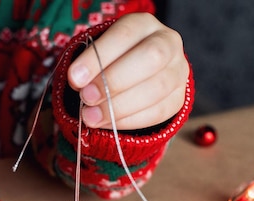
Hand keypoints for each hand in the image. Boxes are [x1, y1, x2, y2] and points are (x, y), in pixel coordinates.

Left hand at [68, 13, 188, 129]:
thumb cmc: (110, 60)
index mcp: (144, 24)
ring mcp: (178, 71)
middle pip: (151, 58)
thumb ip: (90, 64)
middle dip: (114, 81)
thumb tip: (80, 83)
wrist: (136, 75)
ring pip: (157, 89)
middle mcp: (168, 43)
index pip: (124, 35)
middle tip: (87, 97)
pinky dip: (129, 121)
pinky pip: (158, 113)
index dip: (98, 57)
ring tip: (91, 116)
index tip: (75, 78)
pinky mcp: (179, 98)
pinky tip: (107, 123)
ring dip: (119, 107)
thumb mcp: (99, 53)